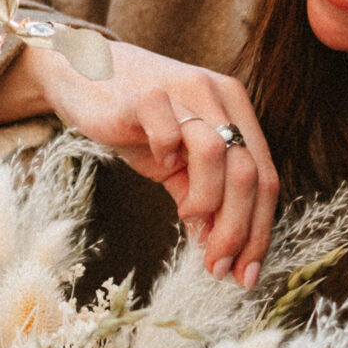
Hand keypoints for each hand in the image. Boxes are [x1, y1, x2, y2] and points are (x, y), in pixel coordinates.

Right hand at [0, 36, 277, 287]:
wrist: (82, 73)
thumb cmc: (135, 122)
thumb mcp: (176, 164)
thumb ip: (202, 198)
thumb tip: (218, 249)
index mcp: (236, 111)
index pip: (265, 177)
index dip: (260, 230)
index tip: (245, 274)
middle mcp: (218, 96)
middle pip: (250, 173)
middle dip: (238, 231)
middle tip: (217, 267)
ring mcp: (184, 91)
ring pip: (219, 155)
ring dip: (209, 203)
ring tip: (188, 220)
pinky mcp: (146, 95)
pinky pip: (171, 129)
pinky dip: (170, 157)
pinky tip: (161, 168)